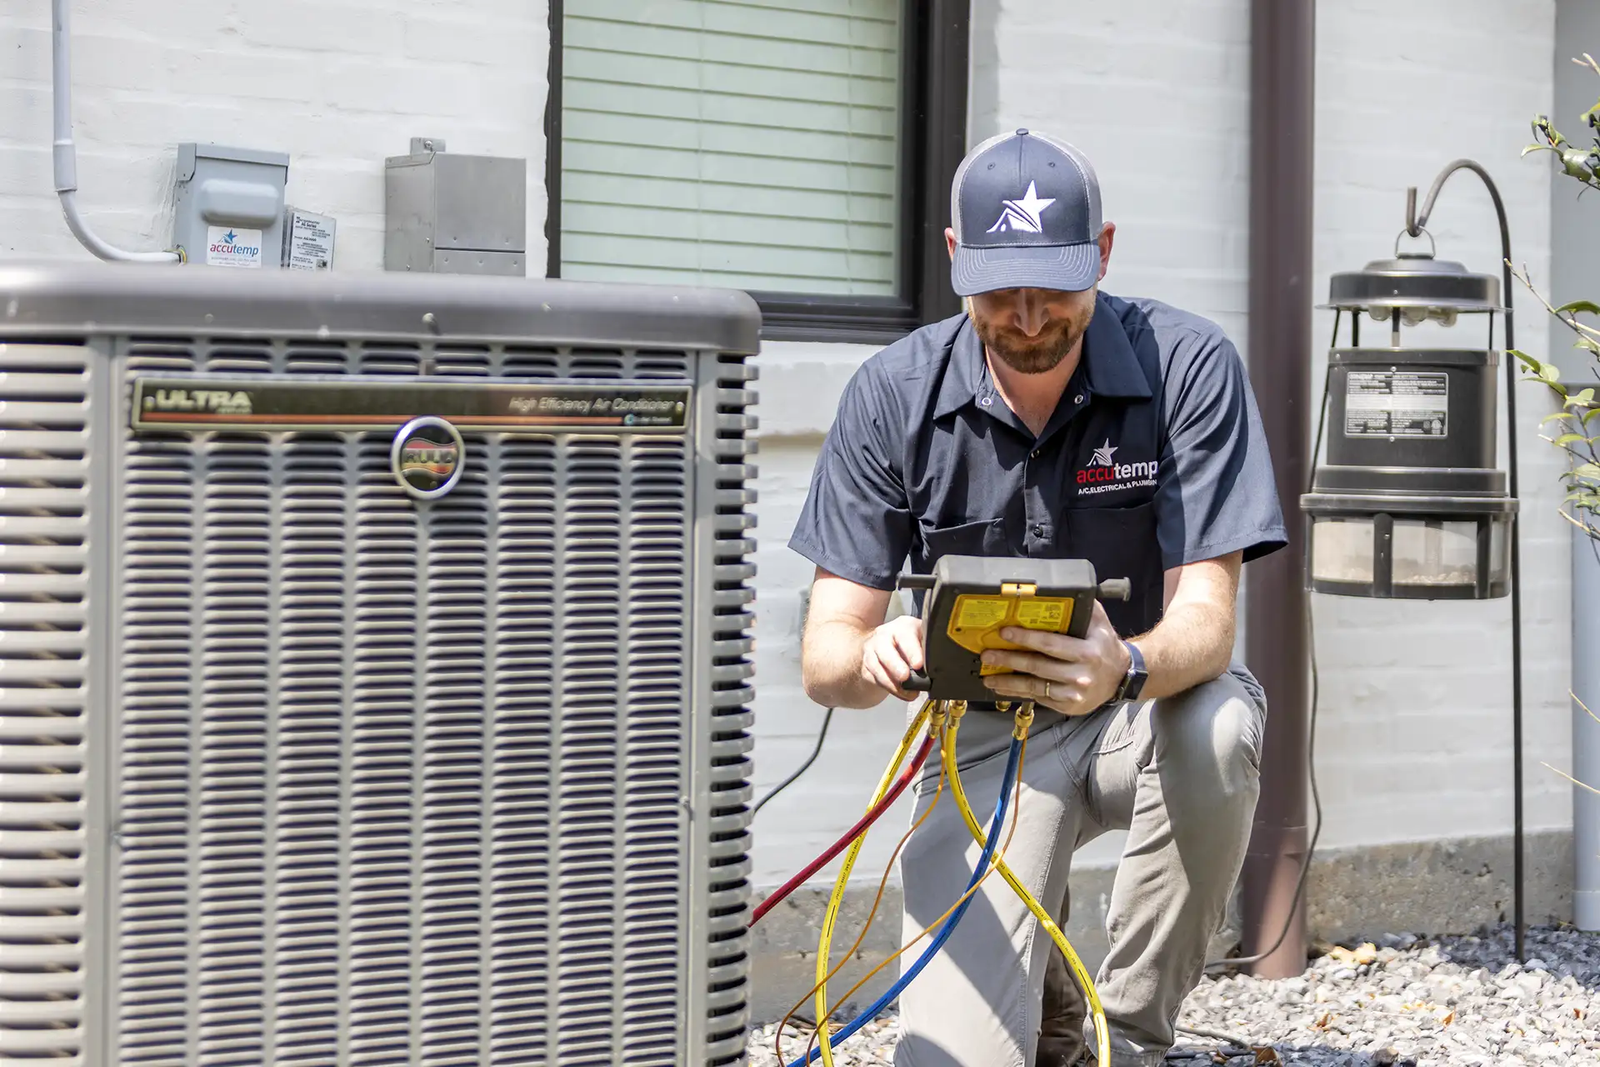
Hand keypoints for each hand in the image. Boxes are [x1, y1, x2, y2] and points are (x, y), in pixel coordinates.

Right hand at [861, 614, 924, 701]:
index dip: (912, 651)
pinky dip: (888, 687)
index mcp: (903, 626)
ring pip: (876, 666)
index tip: (918, 664)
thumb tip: (937, 665)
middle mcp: (884, 635)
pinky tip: (900, 693)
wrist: (884, 645)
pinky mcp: (866, 666)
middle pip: (885, 649)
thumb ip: (928, 650)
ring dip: (891, 681)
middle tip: (905, 677)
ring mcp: (872, 650)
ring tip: (906, 692)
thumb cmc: (909, 643)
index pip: (906, 636)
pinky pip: (874, 678)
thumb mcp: (921, 639)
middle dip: (895, 664)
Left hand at [980, 600, 1129, 715]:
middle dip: (1008, 660)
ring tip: (987, 677)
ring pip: (1034, 687)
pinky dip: (1019, 693)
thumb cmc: (1104, 645)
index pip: (1050, 644)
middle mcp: (1080, 674)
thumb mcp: (1099, 623)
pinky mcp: (1068, 707)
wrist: (1121, 677)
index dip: (1025, 639)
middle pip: (1037, 667)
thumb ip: (1083, 606)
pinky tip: (1004, 687)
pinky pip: (1039, 698)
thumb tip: (1061, 588)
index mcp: (1086, 651)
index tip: (1004, 633)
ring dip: (1008, 682)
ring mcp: (1073, 694)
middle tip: (987, 655)